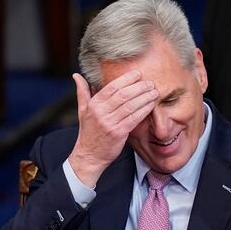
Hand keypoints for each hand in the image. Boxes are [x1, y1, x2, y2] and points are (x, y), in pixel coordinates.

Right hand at [67, 71, 157, 186]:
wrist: (89, 155)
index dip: (126, 79)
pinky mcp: (118, 133)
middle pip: (123, 95)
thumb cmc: (88, 132)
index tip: (137, 74)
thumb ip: (82, 92)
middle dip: (139, 87)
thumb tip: (76, 75)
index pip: (111, 87)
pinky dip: (144, 111)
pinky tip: (151, 105)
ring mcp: (109, 123)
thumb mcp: (82, 111)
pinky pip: (134, 119)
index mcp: (93, 104)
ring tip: (154, 92)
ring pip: (130, 106)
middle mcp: (100, 112)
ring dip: (144, 98)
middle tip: (150, 83)